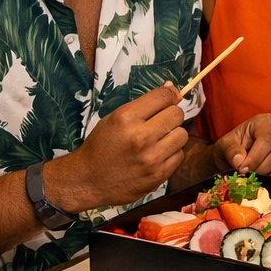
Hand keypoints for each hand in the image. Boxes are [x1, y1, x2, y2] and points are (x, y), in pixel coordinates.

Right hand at [46, 84, 188, 212]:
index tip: (168, 101)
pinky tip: (157, 155)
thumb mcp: (113, 119)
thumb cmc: (100, 147)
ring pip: (182, 135)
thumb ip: (143, 105)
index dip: (169, 96)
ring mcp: (151, 157)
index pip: (163, 97)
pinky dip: (171, 154)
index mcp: (126, 118)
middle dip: (171, 116)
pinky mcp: (158, 174)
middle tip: (160, 123)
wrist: (88, 182)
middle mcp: (141, 136)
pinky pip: (179, 155)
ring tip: (158, 141)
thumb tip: (172, 88)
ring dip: (173, 136)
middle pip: (177, 114)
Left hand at [212, 113, 270, 178]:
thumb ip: (230, 150)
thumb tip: (239, 161)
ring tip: (256, 177)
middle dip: (260, 170)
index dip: (255, 158)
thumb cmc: (233, 147)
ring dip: (269, 177)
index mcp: (265, 121)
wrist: (241, 155)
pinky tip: (267, 178)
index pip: (266, 140)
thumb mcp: (224, 145)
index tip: (243, 170)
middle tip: (248, 176)